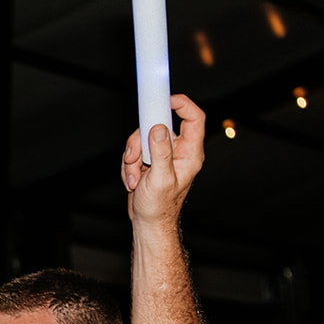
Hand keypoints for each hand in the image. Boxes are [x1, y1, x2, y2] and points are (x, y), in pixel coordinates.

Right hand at [121, 94, 205, 228]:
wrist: (148, 223)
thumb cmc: (159, 208)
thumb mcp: (160, 179)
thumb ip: (161, 152)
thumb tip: (158, 128)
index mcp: (190, 153)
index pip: (194, 118)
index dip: (182, 104)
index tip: (164, 100)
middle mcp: (178, 151)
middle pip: (159, 125)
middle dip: (140, 141)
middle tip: (134, 157)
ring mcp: (163, 154)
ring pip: (143, 137)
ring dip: (132, 157)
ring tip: (134, 179)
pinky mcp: (150, 159)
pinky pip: (135, 150)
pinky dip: (129, 164)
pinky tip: (133, 181)